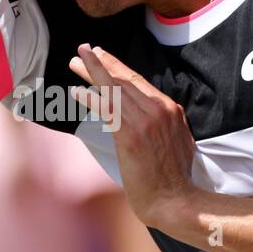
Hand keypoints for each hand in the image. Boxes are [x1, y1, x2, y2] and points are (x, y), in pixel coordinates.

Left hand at [68, 44, 196, 227]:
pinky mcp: (131, 136)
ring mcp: (145, 121)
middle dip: (102, 63)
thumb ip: (163, 125)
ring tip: (75, 63)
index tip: (103, 56)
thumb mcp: (178, 142)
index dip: (119, 67)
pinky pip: (107, 110)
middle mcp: (159, 110)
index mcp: (171, 110)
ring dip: (91, 74)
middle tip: (84, 50)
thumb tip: (148, 118)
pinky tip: (76, 92)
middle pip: (125, 80)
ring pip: (114, 90)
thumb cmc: (173, 179)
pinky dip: (90, 99)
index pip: (140, 82)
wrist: (175, 201)